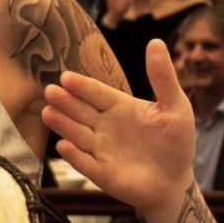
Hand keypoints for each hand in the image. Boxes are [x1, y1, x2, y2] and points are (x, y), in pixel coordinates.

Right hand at [42, 39, 193, 211]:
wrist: (175, 181)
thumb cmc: (175, 141)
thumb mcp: (175, 106)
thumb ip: (163, 77)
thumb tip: (155, 41)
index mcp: (120, 107)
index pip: (97, 93)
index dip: (82, 86)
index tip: (66, 77)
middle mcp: (105, 126)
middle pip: (81, 111)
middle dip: (65, 101)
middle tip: (50, 90)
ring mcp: (101, 150)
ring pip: (78, 134)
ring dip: (63, 124)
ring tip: (48, 112)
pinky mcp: (102, 173)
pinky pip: (85, 163)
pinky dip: (74, 156)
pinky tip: (63, 146)